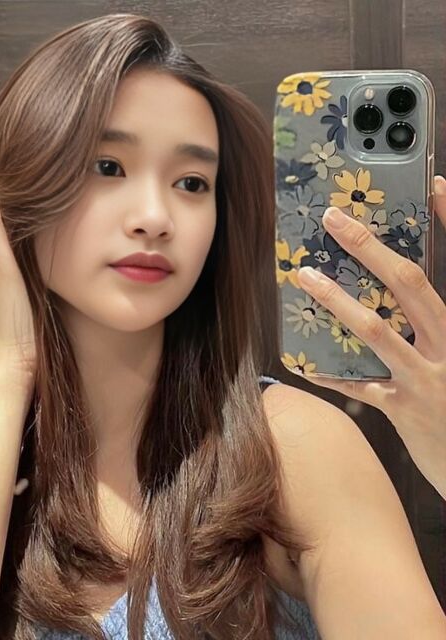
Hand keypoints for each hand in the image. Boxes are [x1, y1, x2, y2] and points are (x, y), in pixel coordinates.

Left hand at [296, 175, 445, 499]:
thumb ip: (434, 322)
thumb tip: (394, 293)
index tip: (435, 187)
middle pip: (409, 284)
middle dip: (368, 248)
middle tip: (334, 219)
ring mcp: (428, 378)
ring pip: (376, 331)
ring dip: (335, 301)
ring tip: (304, 278)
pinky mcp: (404, 410)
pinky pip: (357, 386)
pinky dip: (327, 373)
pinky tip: (299, 362)